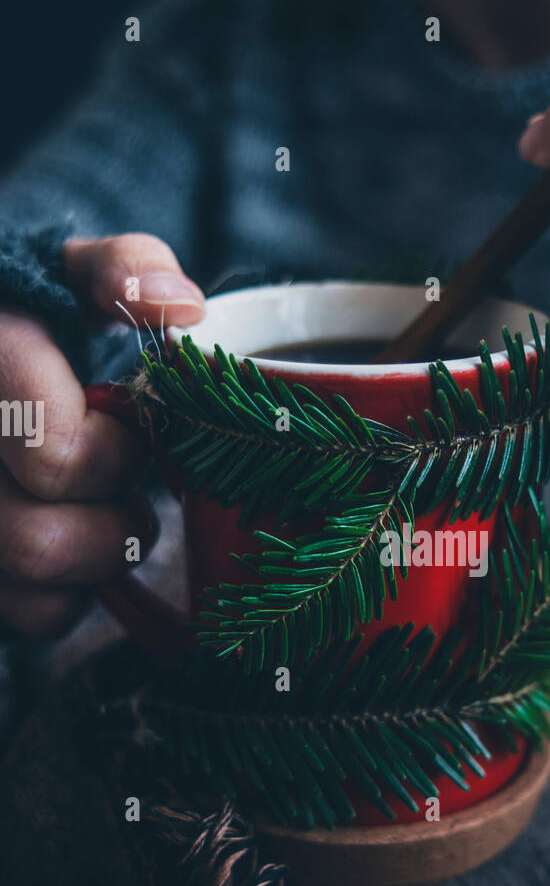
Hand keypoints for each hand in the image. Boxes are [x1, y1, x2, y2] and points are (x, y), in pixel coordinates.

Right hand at [0, 233, 203, 636]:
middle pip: (40, 538)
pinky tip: (73, 542)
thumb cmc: (34, 319)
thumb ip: (122, 270)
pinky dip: (71, 593)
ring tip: (106, 511)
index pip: (57, 451)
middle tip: (128, 481)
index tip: (129, 429)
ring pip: (35, 582)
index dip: (117, 455)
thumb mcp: (68, 274)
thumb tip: (178, 306)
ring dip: (100, 554)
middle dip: (114, 519)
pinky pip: (35, 616)